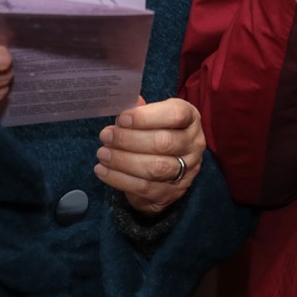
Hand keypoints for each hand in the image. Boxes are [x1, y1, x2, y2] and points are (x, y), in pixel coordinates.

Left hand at [96, 96, 206, 215]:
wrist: (169, 168)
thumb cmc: (157, 132)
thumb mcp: (153, 116)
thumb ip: (140, 111)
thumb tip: (124, 103)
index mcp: (190, 119)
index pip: (176, 115)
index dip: (147, 117)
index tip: (122, 119)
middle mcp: (194, 144)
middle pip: (163, 143)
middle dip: (129, 140)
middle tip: (106, 136)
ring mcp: (187, 171)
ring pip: (154, 168)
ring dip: (123, 161)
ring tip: (102, 154)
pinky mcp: (172, 193)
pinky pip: (144, 188)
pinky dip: (119, 179)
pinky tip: (103, 171)